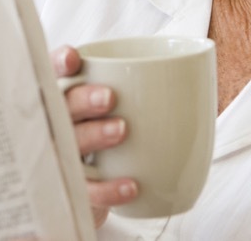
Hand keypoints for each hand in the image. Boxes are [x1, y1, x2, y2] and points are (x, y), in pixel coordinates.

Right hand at [51, 45, 138, 227]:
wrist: (101, 187)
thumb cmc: (113, 131)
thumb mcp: (124, 106)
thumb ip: (148, 87)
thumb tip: (199, 76)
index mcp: (65, 93)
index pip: (51, 72)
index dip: (57, 63)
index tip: (75, 59)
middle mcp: (55, 122)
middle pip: (57, 107)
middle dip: (81, 100)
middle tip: (109, 97)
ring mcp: (61, 157)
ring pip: (67, 146)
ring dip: (92, 135)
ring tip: (122, 130)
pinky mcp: (75, 191)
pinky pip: (85, 191)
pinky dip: (108, 189)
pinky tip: (132, 185)